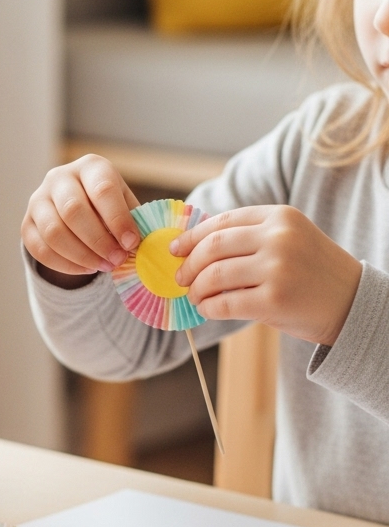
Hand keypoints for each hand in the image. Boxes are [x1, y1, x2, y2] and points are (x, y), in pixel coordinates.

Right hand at [22, 154, 139, 285]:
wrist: (78, 209)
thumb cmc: (109, 207)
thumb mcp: (125, 205)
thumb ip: (134, 222)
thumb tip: (143, 247)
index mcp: (91, 166)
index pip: (102, 189)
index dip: (117, 219)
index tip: (131, 243)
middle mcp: (59, 177)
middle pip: (73, 210)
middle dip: (98, 241)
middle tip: (117, 260)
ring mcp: (38, 200)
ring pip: (54, 232)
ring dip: (82, 255)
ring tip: (104, 266)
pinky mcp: (27, 223)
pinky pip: (40, 249)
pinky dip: (66, 264)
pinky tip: (87, 268)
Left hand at [171, 205, 361, 345]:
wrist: (352, 303)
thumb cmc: (312, 274)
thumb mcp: (289, 240)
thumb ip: (250, 237)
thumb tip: (193, 247)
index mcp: (280, 217)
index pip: (222, 222)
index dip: (192, 236)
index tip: (176, 249)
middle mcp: (279, 238)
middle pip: (213, 246)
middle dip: (189, 264)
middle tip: (181, 278)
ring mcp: (277, 269)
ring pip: (215, 275)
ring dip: (196, 288)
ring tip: (195, 296)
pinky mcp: (274, 301)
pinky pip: (225, 303)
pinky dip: (209, 307)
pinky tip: (207, 309)